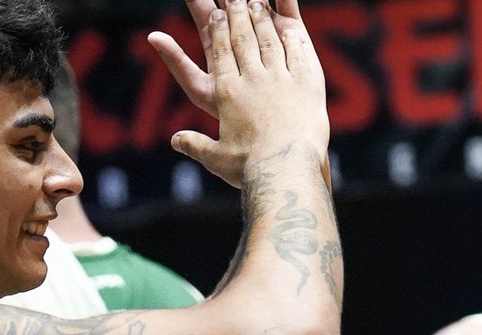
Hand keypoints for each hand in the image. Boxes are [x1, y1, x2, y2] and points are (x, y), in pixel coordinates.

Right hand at [149, 1, 328, 187]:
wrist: (284, 170)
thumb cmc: (249, 168)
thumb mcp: (217, 159)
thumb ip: (195, 145)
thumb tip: (175, 141)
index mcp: (228, 94)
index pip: (221, 53)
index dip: (219, 30)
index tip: (217, 15)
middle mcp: (253, 79)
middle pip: (243, 39)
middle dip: (237, 15)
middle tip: (235, 0)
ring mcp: (280, 78)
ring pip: (268, 40)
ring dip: (262, 19)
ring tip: (257, 4)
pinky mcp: (306, 83)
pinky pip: (296, 52)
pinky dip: (290, 37)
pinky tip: (288, 27)